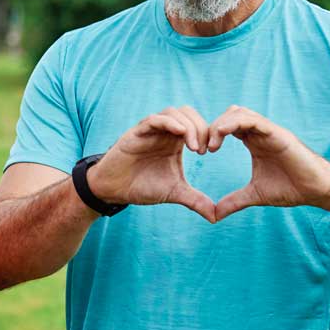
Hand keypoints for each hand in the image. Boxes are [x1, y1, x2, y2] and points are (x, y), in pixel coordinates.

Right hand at [87, 106, 215, 221]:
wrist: (114, 190)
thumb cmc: (142, 186)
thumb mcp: (174, 193)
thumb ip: (195, 200)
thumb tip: (215, 217)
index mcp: (175, 141)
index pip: (197, 124)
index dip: (208, 133)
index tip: (211, 151)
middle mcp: (164, 132)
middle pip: (188, 113)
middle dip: (200, 128)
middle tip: (203, 150)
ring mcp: (150, 130)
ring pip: (173, 112)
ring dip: (187, 125)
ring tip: (194, 147)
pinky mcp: (137, 133)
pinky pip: (154, 119)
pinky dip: (169, 123)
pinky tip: (179, 134)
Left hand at [208, 105, 329, 220]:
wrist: (316, 190)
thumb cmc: (291, 189)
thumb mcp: (255, 195)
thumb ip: (234, 201)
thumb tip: (214, 215)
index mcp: (254, 142)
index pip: (227, 126)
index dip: (211, 135)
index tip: (201, 152)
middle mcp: (260, 133)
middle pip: (230, 115)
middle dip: (212, 128)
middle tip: (202, 149)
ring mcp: (269, 131)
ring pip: (239, 113)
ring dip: (220, 124)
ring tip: (211, 146)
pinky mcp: (277, 133)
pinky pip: (253, 120)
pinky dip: (233, 123)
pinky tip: (221, 137)